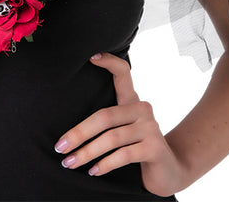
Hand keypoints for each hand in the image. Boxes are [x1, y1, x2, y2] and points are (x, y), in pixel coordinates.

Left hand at [54, 53, 187, 196]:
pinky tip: (93, 171)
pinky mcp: (155, 147)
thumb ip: (107, 122)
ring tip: (70, 163)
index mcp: (132, 101)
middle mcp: (142, 109)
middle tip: (60, 147)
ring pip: (111, 138)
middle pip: (104, 116)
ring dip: (87, 153)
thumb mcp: (122, 131)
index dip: (109, 62)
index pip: (123, 73)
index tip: (90, 57)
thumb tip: (68, 131)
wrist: (168, 172)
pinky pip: (124, 154)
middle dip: (78, 133)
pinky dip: (105, 164)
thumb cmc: (137, 149)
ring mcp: (150, 127)